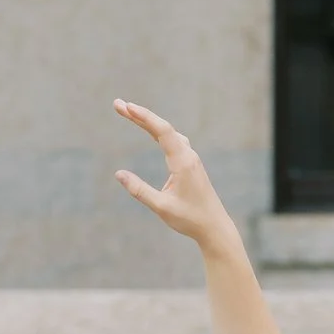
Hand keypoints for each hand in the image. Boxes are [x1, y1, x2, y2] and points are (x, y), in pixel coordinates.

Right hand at [112, 99, 239, 252]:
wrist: (215, 227)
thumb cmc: (190, 219)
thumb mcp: (161, 207)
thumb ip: (139, 190)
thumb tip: (119, 174)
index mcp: (182, 162)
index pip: (162, 131)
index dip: (143, 116)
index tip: (126, 106)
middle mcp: (188, 156)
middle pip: (162, 128)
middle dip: (139, 115)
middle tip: (117, 105)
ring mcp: (191, 159)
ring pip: (168, 133)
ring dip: (149, 122)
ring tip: (129, 113)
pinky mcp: (191, 164)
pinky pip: (173, 140)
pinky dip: (159, 132)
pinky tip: (151, 130)